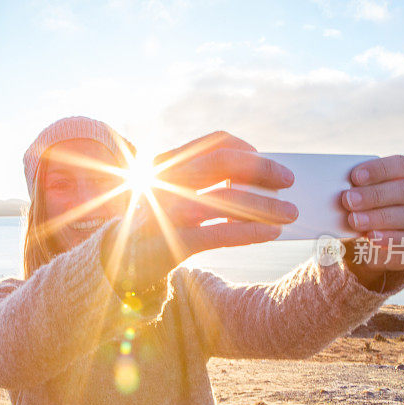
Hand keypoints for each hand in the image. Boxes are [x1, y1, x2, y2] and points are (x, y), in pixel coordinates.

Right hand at [101, 131, 298, 293]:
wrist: (113, 260)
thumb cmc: (153, 224)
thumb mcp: (171, 193)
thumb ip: (200, 183)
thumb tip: (255, 182)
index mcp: (169, 165)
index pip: (215, 143)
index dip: (246, 148)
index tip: (266, 159)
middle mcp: (169, 181)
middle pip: (224, 163)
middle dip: (262, 169)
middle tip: (289, 179)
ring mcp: (170, 211)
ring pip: (227, 199)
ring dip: (267, 205)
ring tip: (290, 212)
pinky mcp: (175, 242)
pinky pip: (221, 234)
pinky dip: (251, 231)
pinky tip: (271, 233)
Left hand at [338, 155, 403, 288]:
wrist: (379, 247)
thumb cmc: (370, 213)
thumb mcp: (364, 199)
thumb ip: (357, 191)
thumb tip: (333, 186)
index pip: (402, 165)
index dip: (379, 169)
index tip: (355, 176)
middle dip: (375, 195)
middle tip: (348, 200)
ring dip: (380, 217)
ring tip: (355, 220)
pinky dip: (391, 238)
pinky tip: (372, 237)